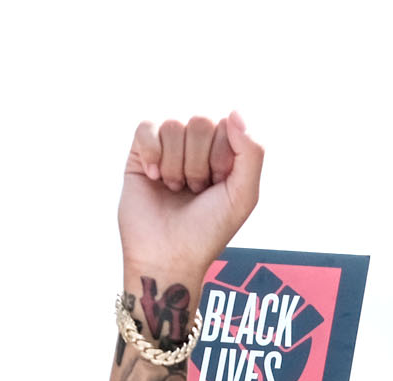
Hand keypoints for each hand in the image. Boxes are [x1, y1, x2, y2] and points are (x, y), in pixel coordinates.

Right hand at [118, 113, 262, 288]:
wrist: (169, 257)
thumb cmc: (208, 230)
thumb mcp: (244, 194)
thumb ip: (252, 152)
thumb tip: (234, 111)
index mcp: (224, 151)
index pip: (227, 125)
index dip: (222, 157)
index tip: (217, 185)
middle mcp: (196, 145)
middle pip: (199, 121)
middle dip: (198, 163)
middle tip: (194, 190)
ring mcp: (167, 147)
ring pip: (173, 124)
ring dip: (175, 165)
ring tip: (175, 189)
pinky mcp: (139, 153)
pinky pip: (146, 128)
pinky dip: (152, 154)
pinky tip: (154, 177)